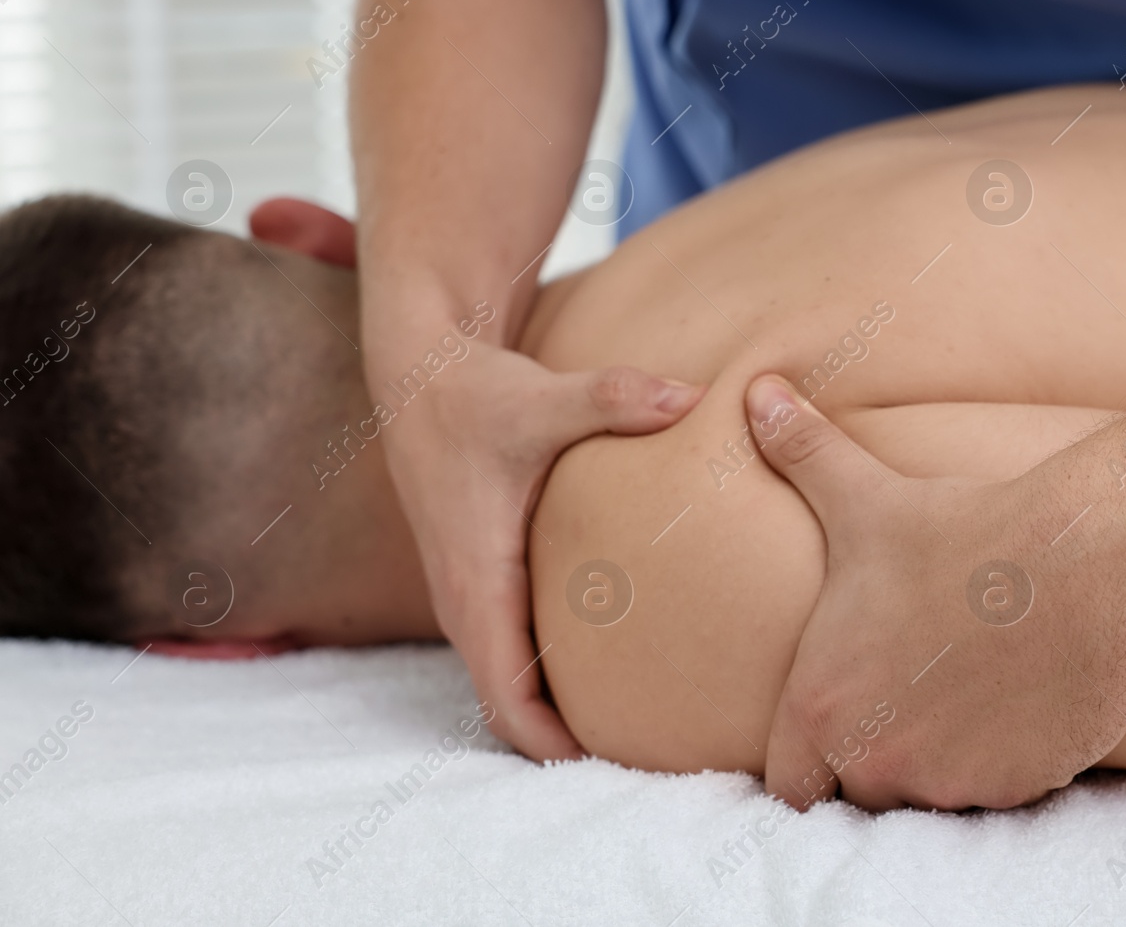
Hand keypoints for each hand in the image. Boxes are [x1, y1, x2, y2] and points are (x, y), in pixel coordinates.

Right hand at [382, 338, 702, 760]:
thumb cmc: (475, 393)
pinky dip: (546, 672)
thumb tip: (690, 397)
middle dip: (562, 741)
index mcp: (477, 579)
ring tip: (633, 726)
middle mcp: (466, 598)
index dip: (548, 741)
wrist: (419, 374)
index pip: (504, 694)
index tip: (607, 765)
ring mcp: (470, 591)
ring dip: (553, 710)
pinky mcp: (482, 575)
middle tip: (645, 757)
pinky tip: (606, 665)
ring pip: (507, 678)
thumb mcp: (540, 397)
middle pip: (507, 703)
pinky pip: (510, 647)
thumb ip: (614, 398)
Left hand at [747, 376, 1125, 810]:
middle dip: (882, 754)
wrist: (1085, 565)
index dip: (811, 761)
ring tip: (970, 691)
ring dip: (942, 762)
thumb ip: (801, 454)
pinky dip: (1003, 763)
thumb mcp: (867, 498)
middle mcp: (875, 758)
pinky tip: (1017, 701)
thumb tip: (756, 391)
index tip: (840, 729)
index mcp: (821, 705)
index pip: (788, 787)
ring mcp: (948, 783)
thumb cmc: (965, 533)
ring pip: (933, 793)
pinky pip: (999, 793)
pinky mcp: (1018, 790)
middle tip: (916, 697)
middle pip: (863, 789)